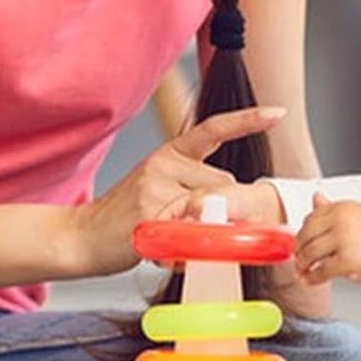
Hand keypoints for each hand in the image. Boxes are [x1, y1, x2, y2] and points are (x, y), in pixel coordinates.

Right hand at [63, 107, 285, 275]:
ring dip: (204, 228)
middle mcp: (164, 162)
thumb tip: (235, 205)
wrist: (82, 237)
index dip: (247, 121)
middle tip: (188, 226)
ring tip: (168, 235)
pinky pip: (192, 230)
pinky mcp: (150, 212)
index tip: (278, 113)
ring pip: (213, 205)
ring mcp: (156, 186)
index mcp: (170, 153)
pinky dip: (188, 246)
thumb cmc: (128, 218)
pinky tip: (162, 247)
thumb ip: (196, 192)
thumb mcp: (162, 192)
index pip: (213, 130)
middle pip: (225, 182)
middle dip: (223, 207)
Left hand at [294, 193, 360, 290]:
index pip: (310, 218)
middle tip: (300, 261)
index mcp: (343, 207)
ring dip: (303, 266)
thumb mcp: (358, 215)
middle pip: (305, 235)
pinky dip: (313, 278)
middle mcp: (340, 219)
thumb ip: (333, 209)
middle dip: (299, 251)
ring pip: (309, 254)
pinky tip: (314, 280)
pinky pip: (320, 271)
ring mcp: (343, 239)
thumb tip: (315, 197)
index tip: (302, 245)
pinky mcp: (346, 260)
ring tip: (304, 272)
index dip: (303, 234)